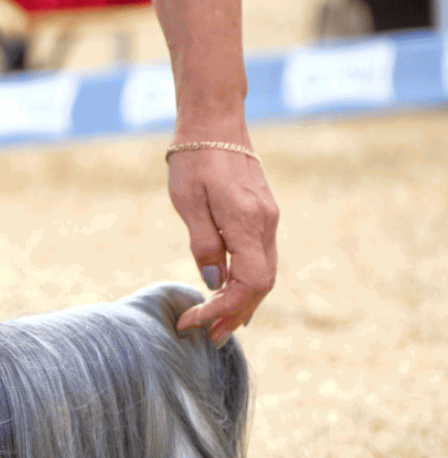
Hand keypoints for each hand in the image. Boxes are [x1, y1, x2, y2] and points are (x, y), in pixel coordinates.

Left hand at [169, 143, 278, 345]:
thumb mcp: (188, 203)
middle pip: (263, 285)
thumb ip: (204, 245)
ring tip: (216, 323)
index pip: (250, 283)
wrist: (214, 122)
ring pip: (265, 274)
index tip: (194, 320)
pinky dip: (247, 283)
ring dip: (243, 302)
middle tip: (207, 335)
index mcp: (248, 222)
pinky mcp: (262, 214)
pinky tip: (229, 294)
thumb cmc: (194, 159)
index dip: (225, 308)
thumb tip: (213, 283)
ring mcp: (268, 219)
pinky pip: (261, 258)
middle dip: (235, 314)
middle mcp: (266, 223)